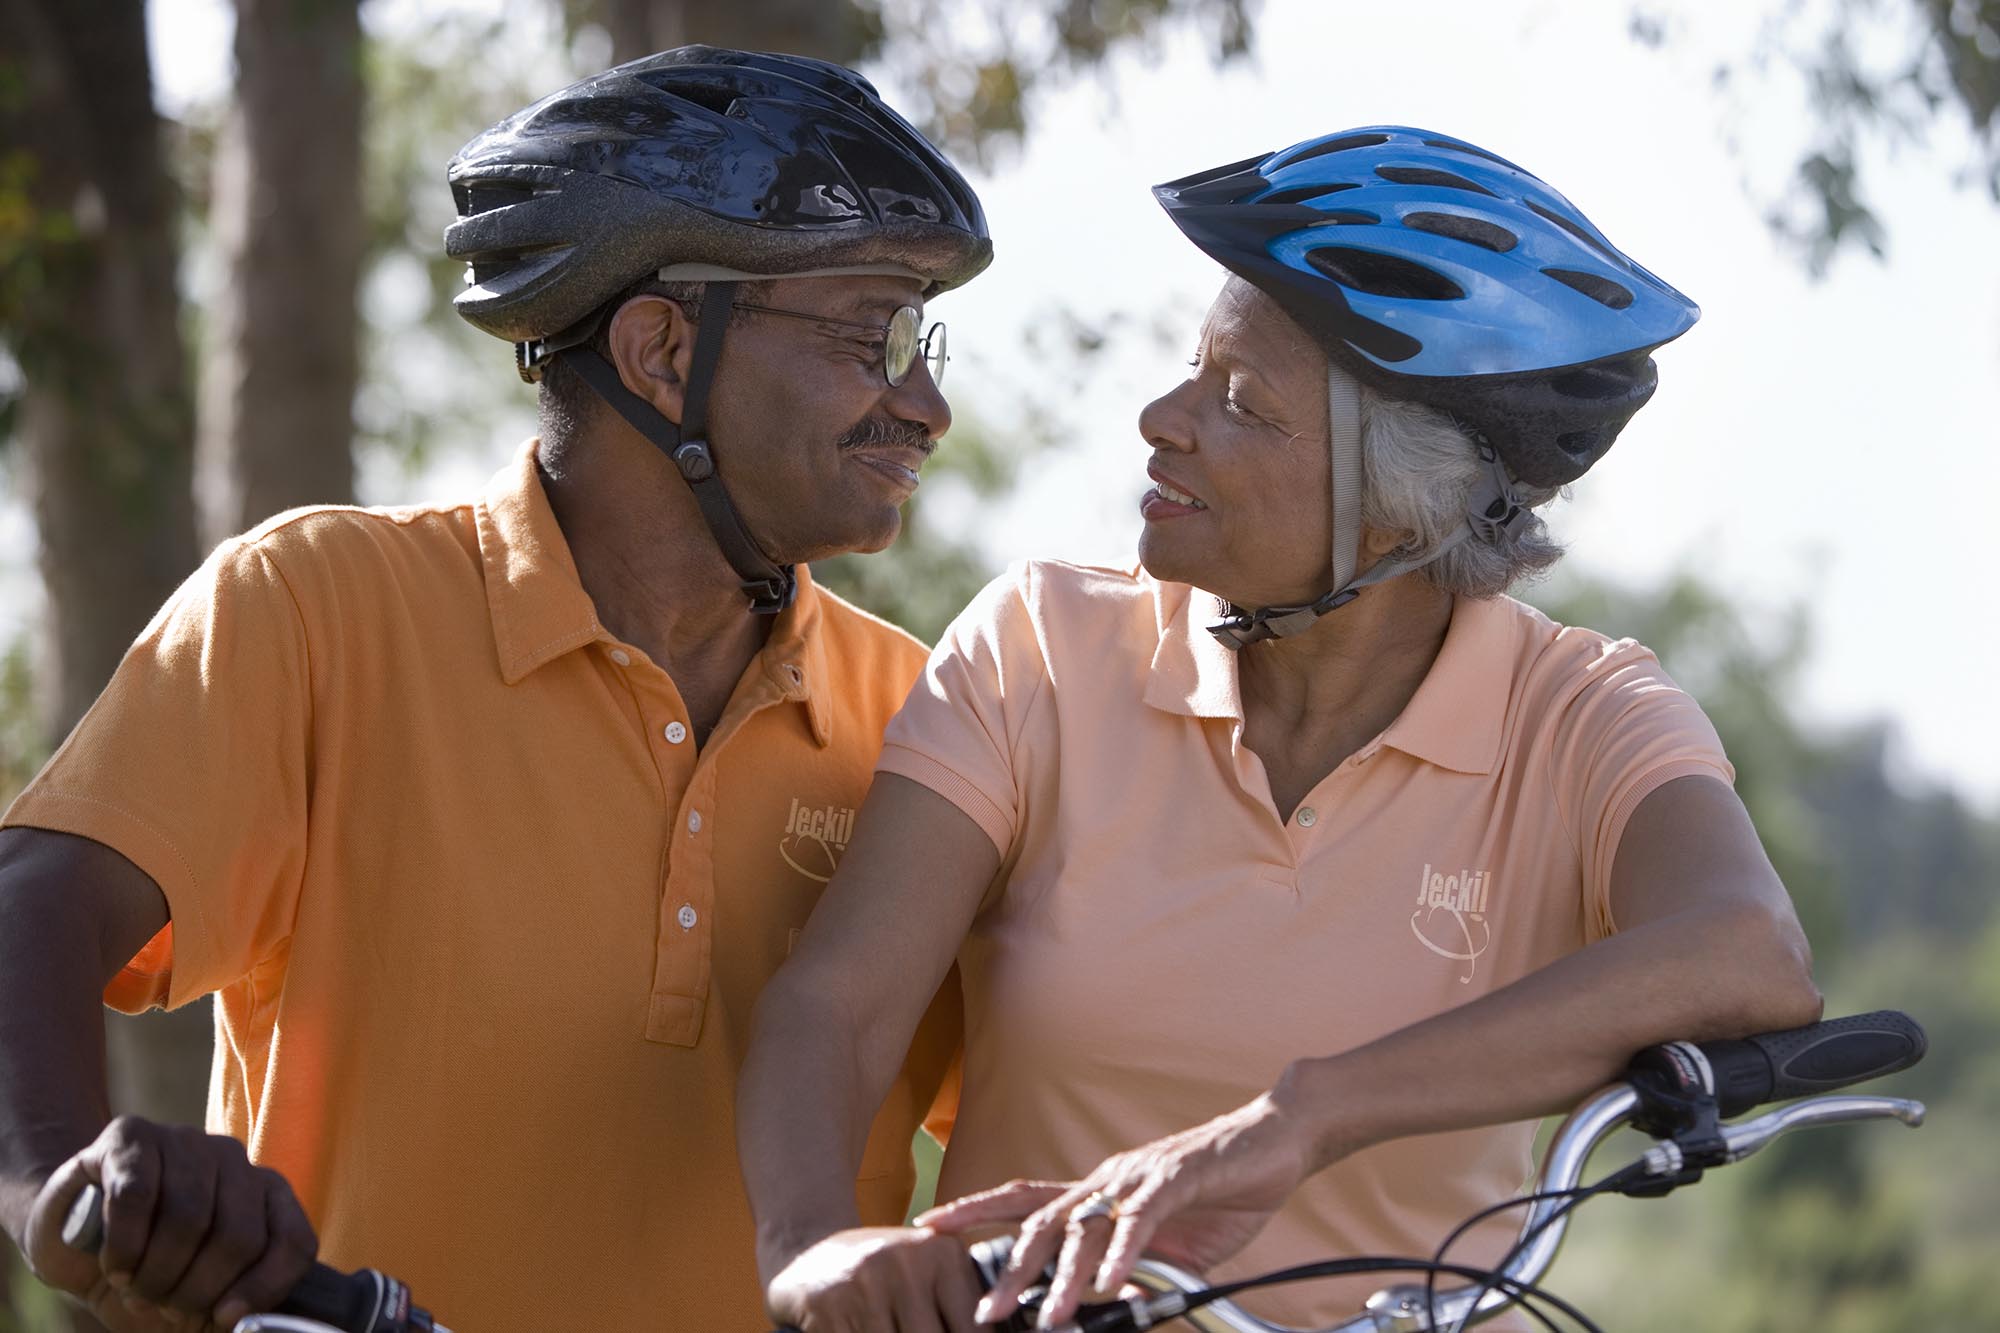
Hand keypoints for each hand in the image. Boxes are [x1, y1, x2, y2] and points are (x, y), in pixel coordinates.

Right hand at [19, 1117, 316, 1331]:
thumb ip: (227, 1301)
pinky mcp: (132, 1135)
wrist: (69, 1226)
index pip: (294, 1242)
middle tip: (164, 1307)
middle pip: (239, 1236)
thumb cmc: (144, 1263)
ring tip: (136, 1289)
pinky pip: (136, 1197)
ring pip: (189, 1217)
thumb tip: (240, 1321)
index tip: (224, 1317)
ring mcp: (185, 1141)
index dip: (264, 1287)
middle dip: (197, 1290)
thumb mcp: (192, 1290)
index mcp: (265, 1194)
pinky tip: (114, 1266)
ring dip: (156, 1273)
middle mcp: (234, 1159)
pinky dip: (124, 1246)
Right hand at [766, 1226, 981, 1332]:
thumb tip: (994, 1332)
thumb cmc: (883, 1275)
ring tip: (890, 1330)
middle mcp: (907, 1261)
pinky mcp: (830, 1305)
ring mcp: (866, 1282)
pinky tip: (859, 1332)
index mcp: (943, 1252)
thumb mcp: (927, 1273)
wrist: (811, 1255)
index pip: (972, 1329)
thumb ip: (962, 1305)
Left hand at [916, 1095, 1317, 1328]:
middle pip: (1043, 1220)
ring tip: (1046, 1319)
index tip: (930, 1227)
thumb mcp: (1171, 1240)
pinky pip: (1143, 1219)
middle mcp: (1109, 1179)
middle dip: (1009, 1266)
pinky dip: (1123, 1252)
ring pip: (1087, 1226)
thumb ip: (1137, 1265)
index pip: (1025, 1198)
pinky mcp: (1180, 1178)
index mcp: (1101, 1190)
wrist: (1279, 1138)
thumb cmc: (1223, 1185)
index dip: (976, 1210)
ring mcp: (1141, 1176)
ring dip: (1064, 1278)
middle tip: (984, 1311)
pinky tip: (1110, 1283)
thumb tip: (1110, 1303)